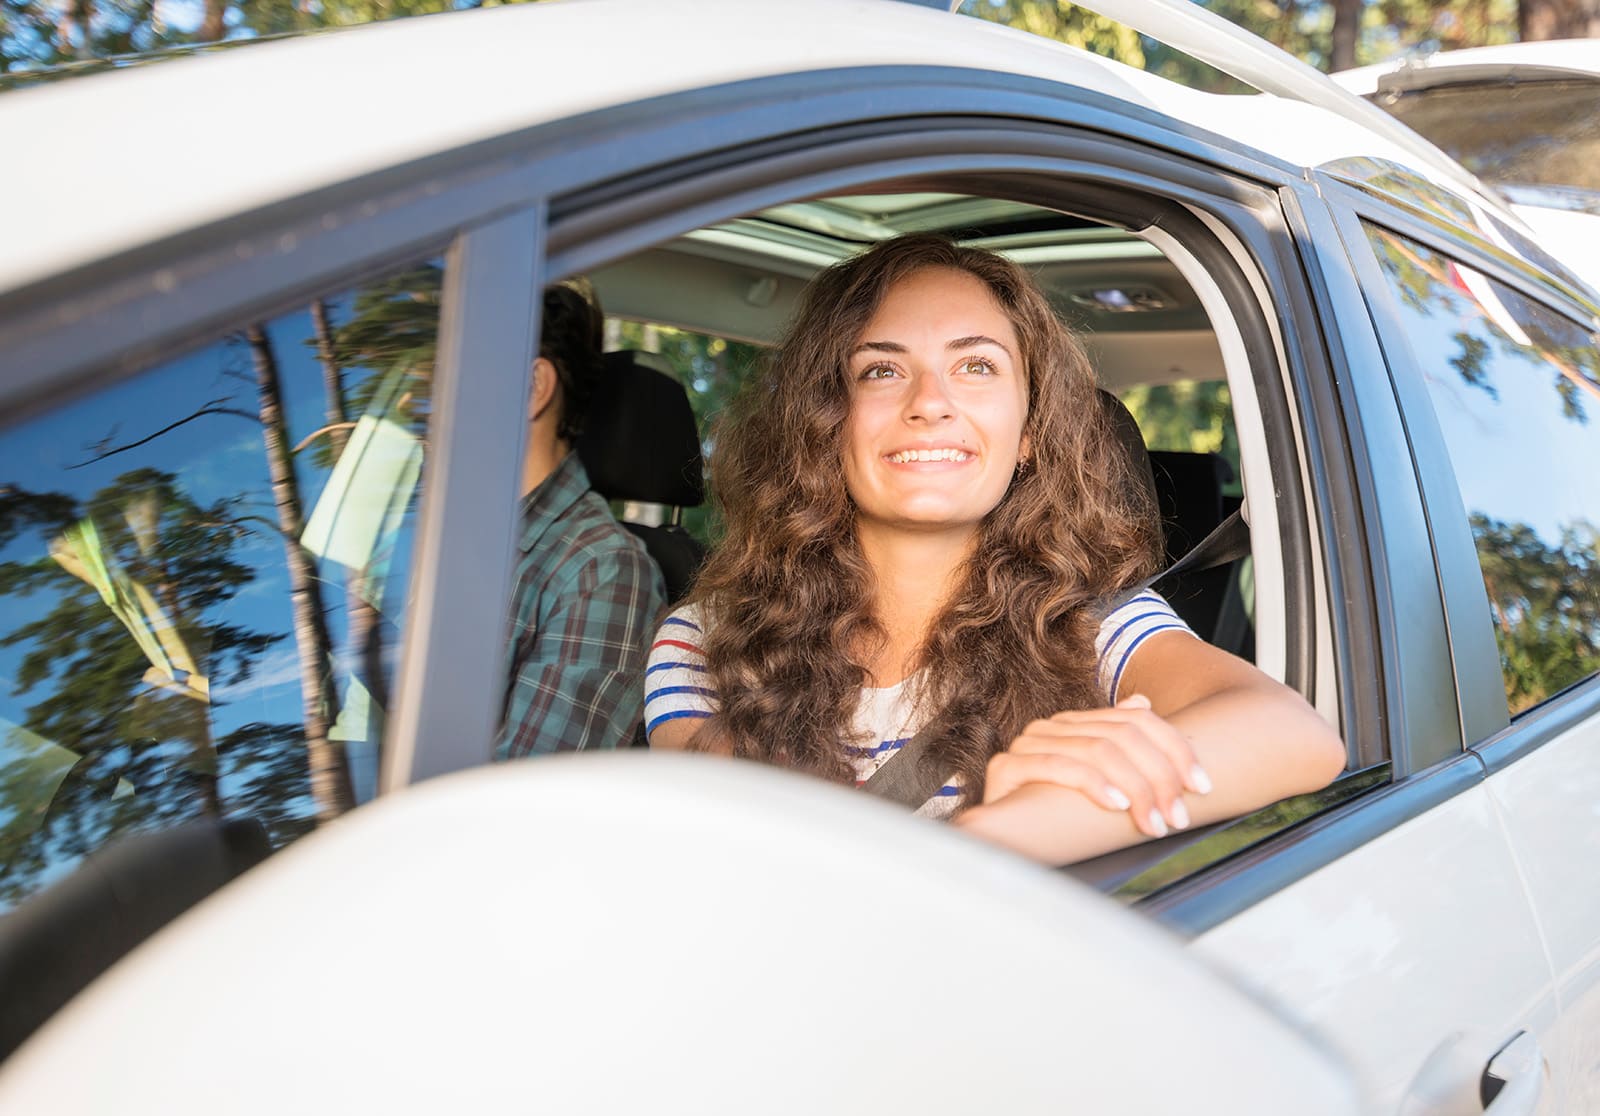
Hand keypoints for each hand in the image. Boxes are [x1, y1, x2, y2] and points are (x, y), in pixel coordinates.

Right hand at [981, 694, 1213, 838]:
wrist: (1000, 843)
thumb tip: (1143, 703)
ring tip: (1155, 822)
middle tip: (1179, 815)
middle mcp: (1053, 727)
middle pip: (1122, 735)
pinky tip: (1116, 805)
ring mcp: (1028, 744)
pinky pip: (1056, 766)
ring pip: (1096, 749)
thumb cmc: (1055, 817)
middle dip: (1159, 777)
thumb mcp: (1101, 784)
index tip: (1204, 786)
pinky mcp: (1006, 768)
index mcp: (1078, 723)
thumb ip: (1121, 745)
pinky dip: (1092, 784)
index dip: (1176, 750)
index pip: (1139, 720)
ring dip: (1135, 788)